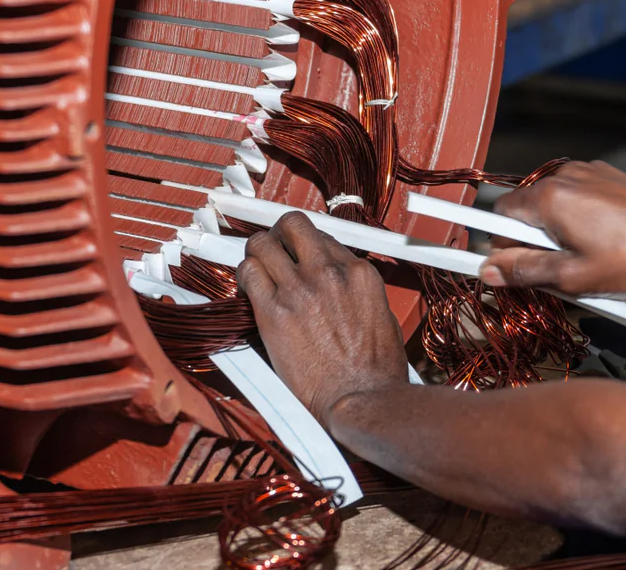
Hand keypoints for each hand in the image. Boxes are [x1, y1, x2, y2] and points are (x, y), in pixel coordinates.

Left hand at [236, 212, 407, 425]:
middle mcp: (330, 273)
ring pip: (262, 243)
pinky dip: (244, 277)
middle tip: (273, 251)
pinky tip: (247, 289)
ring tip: (255, 269)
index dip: (306, 249)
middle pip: (293, 225)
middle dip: (279, 235)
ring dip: (256, 253)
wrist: (363, 400)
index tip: (297, 259)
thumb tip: (342, 292)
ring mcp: (301, 288)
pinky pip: (248, 273)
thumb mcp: (381, 319)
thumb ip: (358, 296)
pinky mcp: (275, 311)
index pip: (323, 239)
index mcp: (360, 275)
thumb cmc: (376, 373)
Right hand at [481, 160, 625, 297]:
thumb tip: (488, 271)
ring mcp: (586, 171)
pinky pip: (571, 194)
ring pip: (547, 203)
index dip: (495, 244)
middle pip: (521, 209)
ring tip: (582, 255)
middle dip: (528, 239)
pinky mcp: (605, 174)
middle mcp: (562, 176)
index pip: (496, 217)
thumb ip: (523, 272)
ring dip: (552, 228)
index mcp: (548, 198)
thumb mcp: (571, 277)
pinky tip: (598, 239)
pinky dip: (573, 216)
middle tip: (554, 267)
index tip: (479, 254)